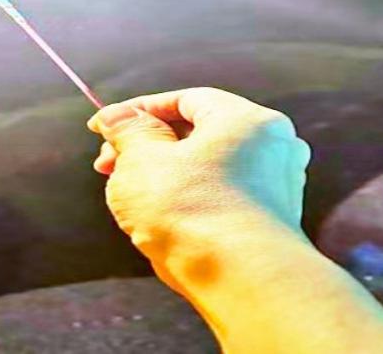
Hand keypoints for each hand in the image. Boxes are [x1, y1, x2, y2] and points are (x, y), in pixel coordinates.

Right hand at [88, 87, 310, 254]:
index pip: (186, 100)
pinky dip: (192, 201)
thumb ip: (128, 130)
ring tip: (130, 197)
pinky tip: (162, 223)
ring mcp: (278, 186)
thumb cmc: (193, 213)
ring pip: (210, 169)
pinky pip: (224, 198)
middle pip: (199, 134)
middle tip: (108, 166)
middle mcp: (274, 145)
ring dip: (166, 176)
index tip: (104, 127)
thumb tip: (116, 116)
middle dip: (148, 147)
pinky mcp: (272, 223)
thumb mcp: (143, 161)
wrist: (244, 282)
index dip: (138, 111)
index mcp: (247, 118)